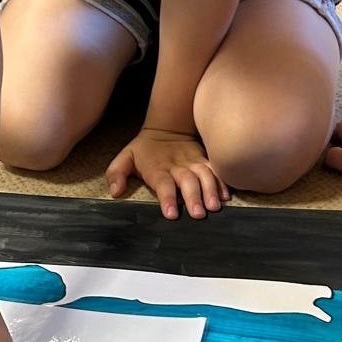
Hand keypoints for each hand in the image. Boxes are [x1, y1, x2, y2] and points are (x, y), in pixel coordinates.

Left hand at [106, 128, 228, 220]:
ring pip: (204, 175)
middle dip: (193, 197)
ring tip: (215, 206)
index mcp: (156, 168)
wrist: (167, 127)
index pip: (162, 184)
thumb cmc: (144, 149)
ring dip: (210, 191)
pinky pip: (215, 170)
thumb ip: (117, 174)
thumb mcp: (125, 157)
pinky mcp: (203, 160)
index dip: (167, 198)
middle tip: (199, 214)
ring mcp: (192, 162)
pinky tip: (226, 196)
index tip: (172, 214)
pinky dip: (221, 182)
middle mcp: (176, 165)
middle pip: (187, 181)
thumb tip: (115, 192)